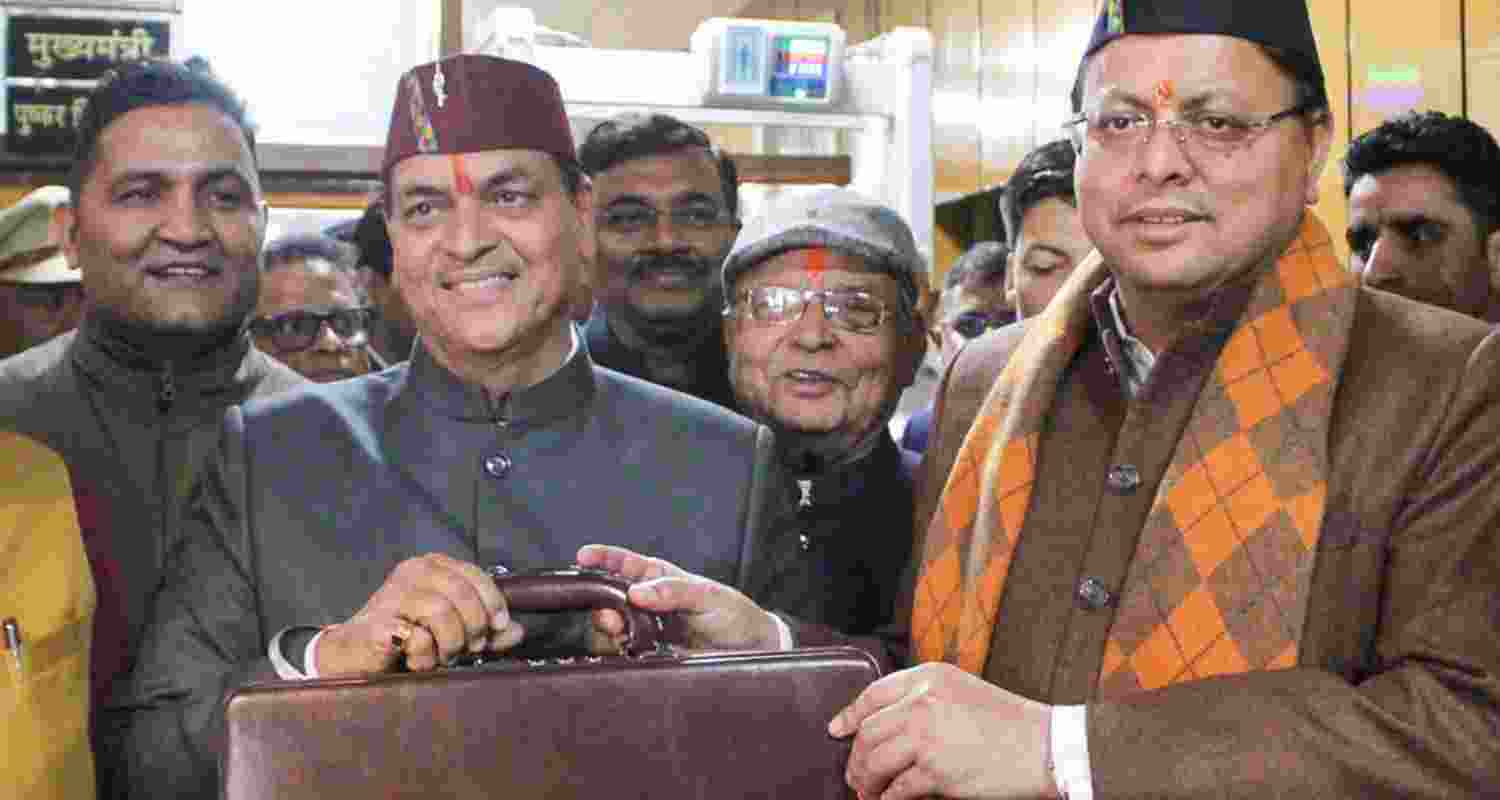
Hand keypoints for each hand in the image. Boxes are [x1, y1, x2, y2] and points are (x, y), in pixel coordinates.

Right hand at [315, 553, 524, 675]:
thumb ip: (486, 630)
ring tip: (442, 656)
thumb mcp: (453, 632)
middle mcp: (411, 573)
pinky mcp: (378, 623)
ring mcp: (392, 595)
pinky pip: (417, 638)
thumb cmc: (406, 640)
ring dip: (450, 643)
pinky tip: (417, 661)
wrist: (355, 656)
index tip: (500, 626)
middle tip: (468, 648)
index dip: (493, 602)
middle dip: (474, 627)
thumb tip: (518, 631)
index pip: (475, 575)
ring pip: (442, 612)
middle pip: (462, 593)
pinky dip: (426, 656)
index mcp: (431, 567)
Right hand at [575, 544, 782, 651]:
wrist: (752, 651)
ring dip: (610, 628)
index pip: (624, 563)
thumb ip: (673, 591)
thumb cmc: (733, 614)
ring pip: (613, 626)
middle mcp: (648, 602)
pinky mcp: (650, 655)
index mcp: (659, 578)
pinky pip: (626, 653)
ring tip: (620, 631)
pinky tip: (630, 650)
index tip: (583, 557)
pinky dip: (622, 651)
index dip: (602, 558)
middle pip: (609, 598)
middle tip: (608, 613)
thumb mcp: (707, 595)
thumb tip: (636, 592)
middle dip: (600, 602)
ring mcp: (647, 629)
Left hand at [828, 663, 1057, 799]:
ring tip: (865, 789)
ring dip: (865, 779)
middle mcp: (922, 702)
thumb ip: (924, 699)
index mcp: (928, 678)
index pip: (874, 694)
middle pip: (868, 732)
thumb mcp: (961, 692)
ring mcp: (927, 737)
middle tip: (853, 773)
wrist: (1044, 745)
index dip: (850, 714)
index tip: (837, 729)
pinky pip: (897, 789)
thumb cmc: (1008, 721)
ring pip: (875, 760)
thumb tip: (888, 725)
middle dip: (855, 757)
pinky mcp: (936, 771)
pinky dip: (887, 798)